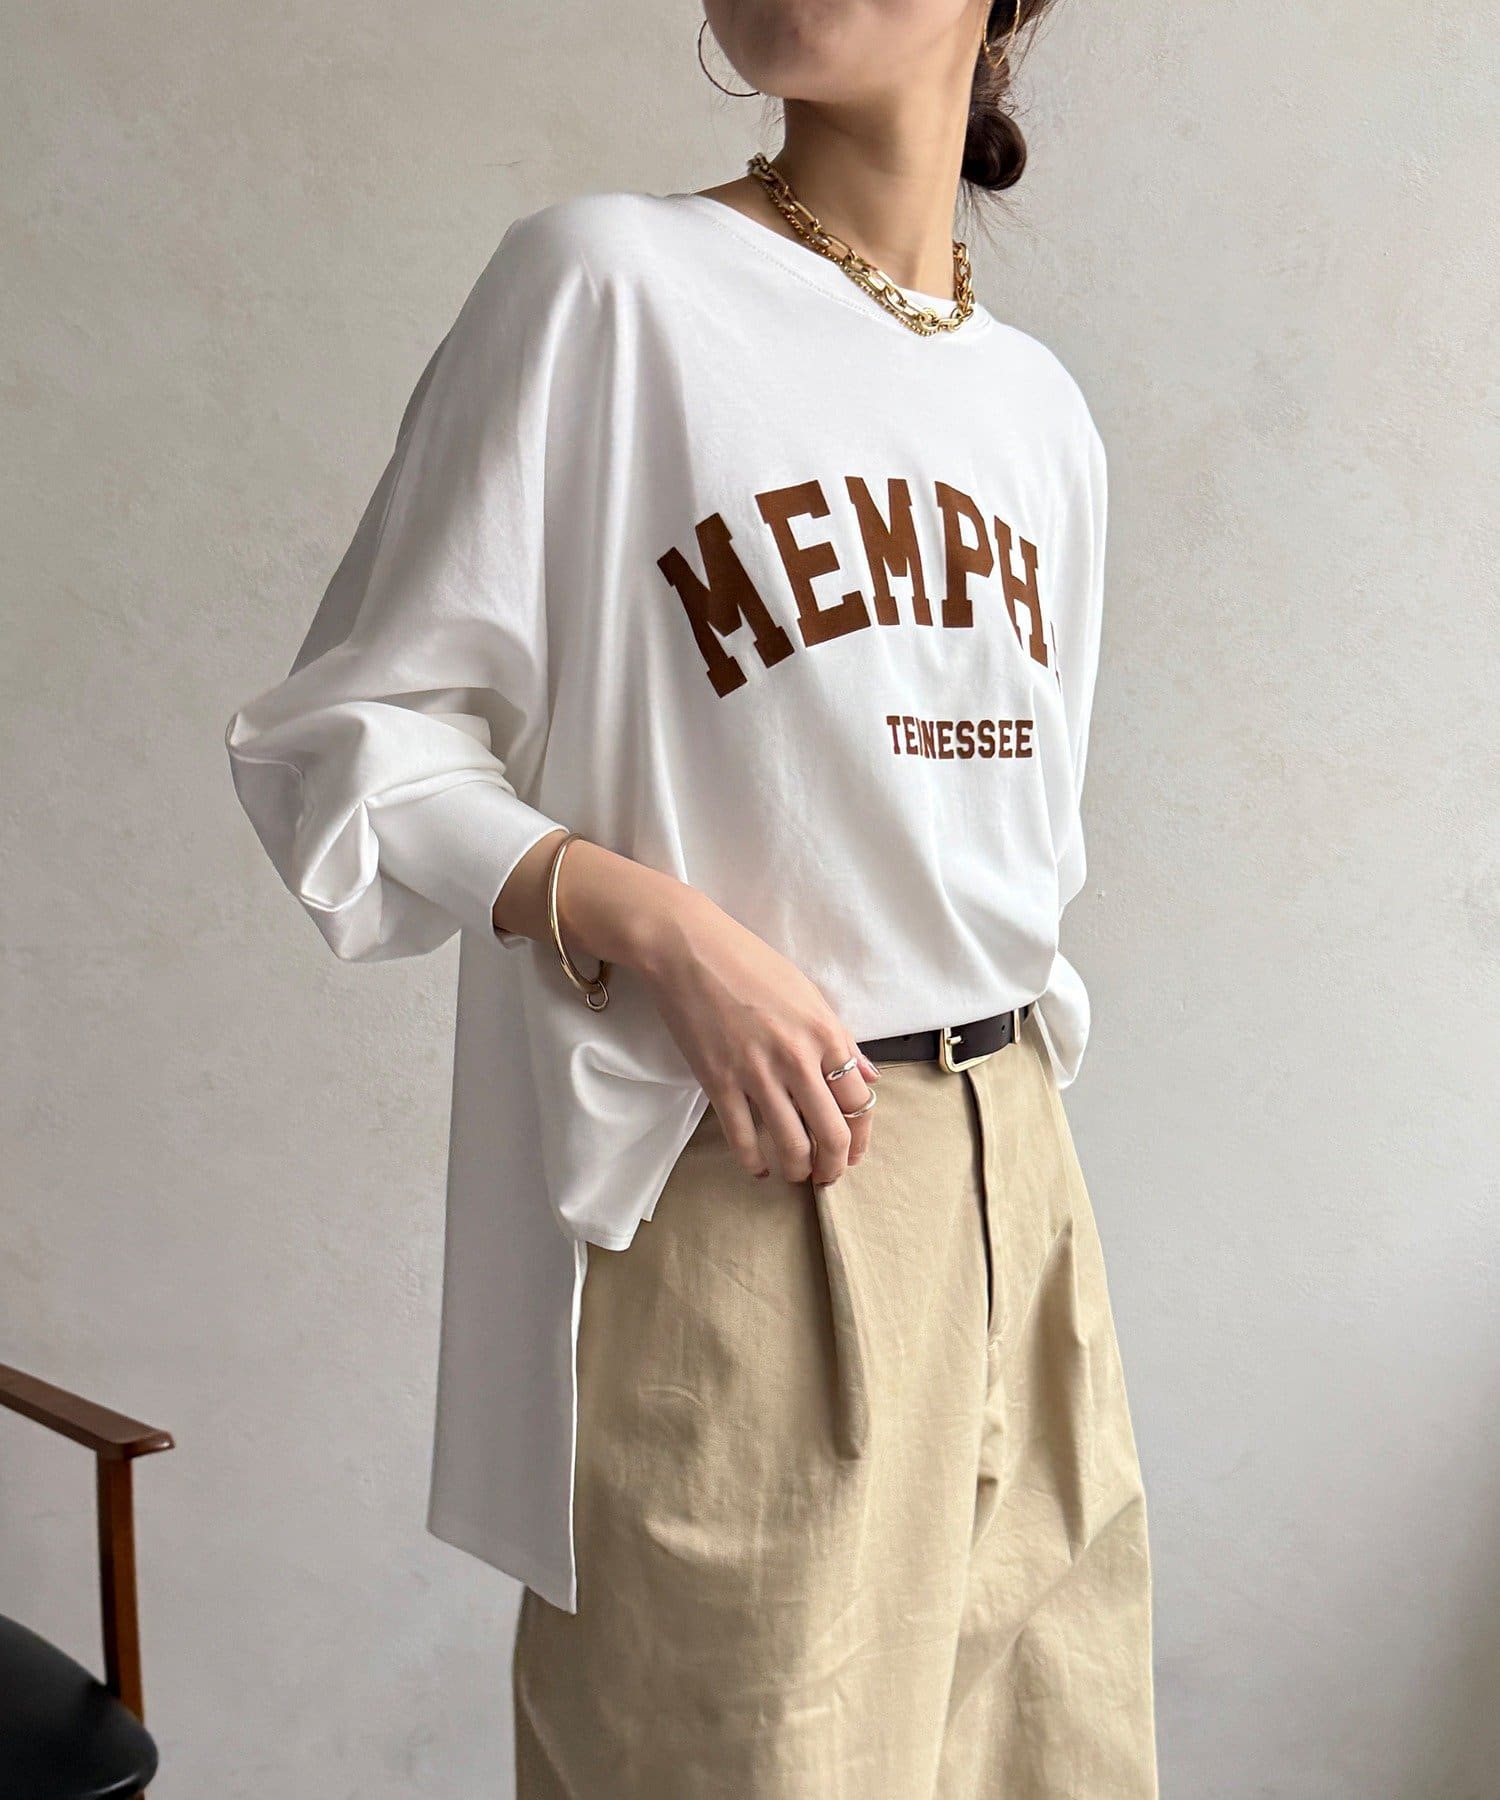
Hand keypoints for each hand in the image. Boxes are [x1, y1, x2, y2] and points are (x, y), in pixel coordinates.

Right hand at [495, 833, 879, 1183]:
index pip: (859, 1103)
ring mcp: (757, 1074)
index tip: (853, 1151)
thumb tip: (869, 1077)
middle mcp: (798, 1059)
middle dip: (835, 1166)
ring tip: (796, 1174)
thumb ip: (841, 1041)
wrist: (688, 949)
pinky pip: (743, 1139)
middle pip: (832, 1134)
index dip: (860, 1137)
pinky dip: (754, 1162)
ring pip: (791, 1145)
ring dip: (798, 1170)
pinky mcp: (718, 1083)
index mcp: (826, 1034)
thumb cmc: (750, 963)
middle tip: (828, 1176)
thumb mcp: (808, 994)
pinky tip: (758, 1168)